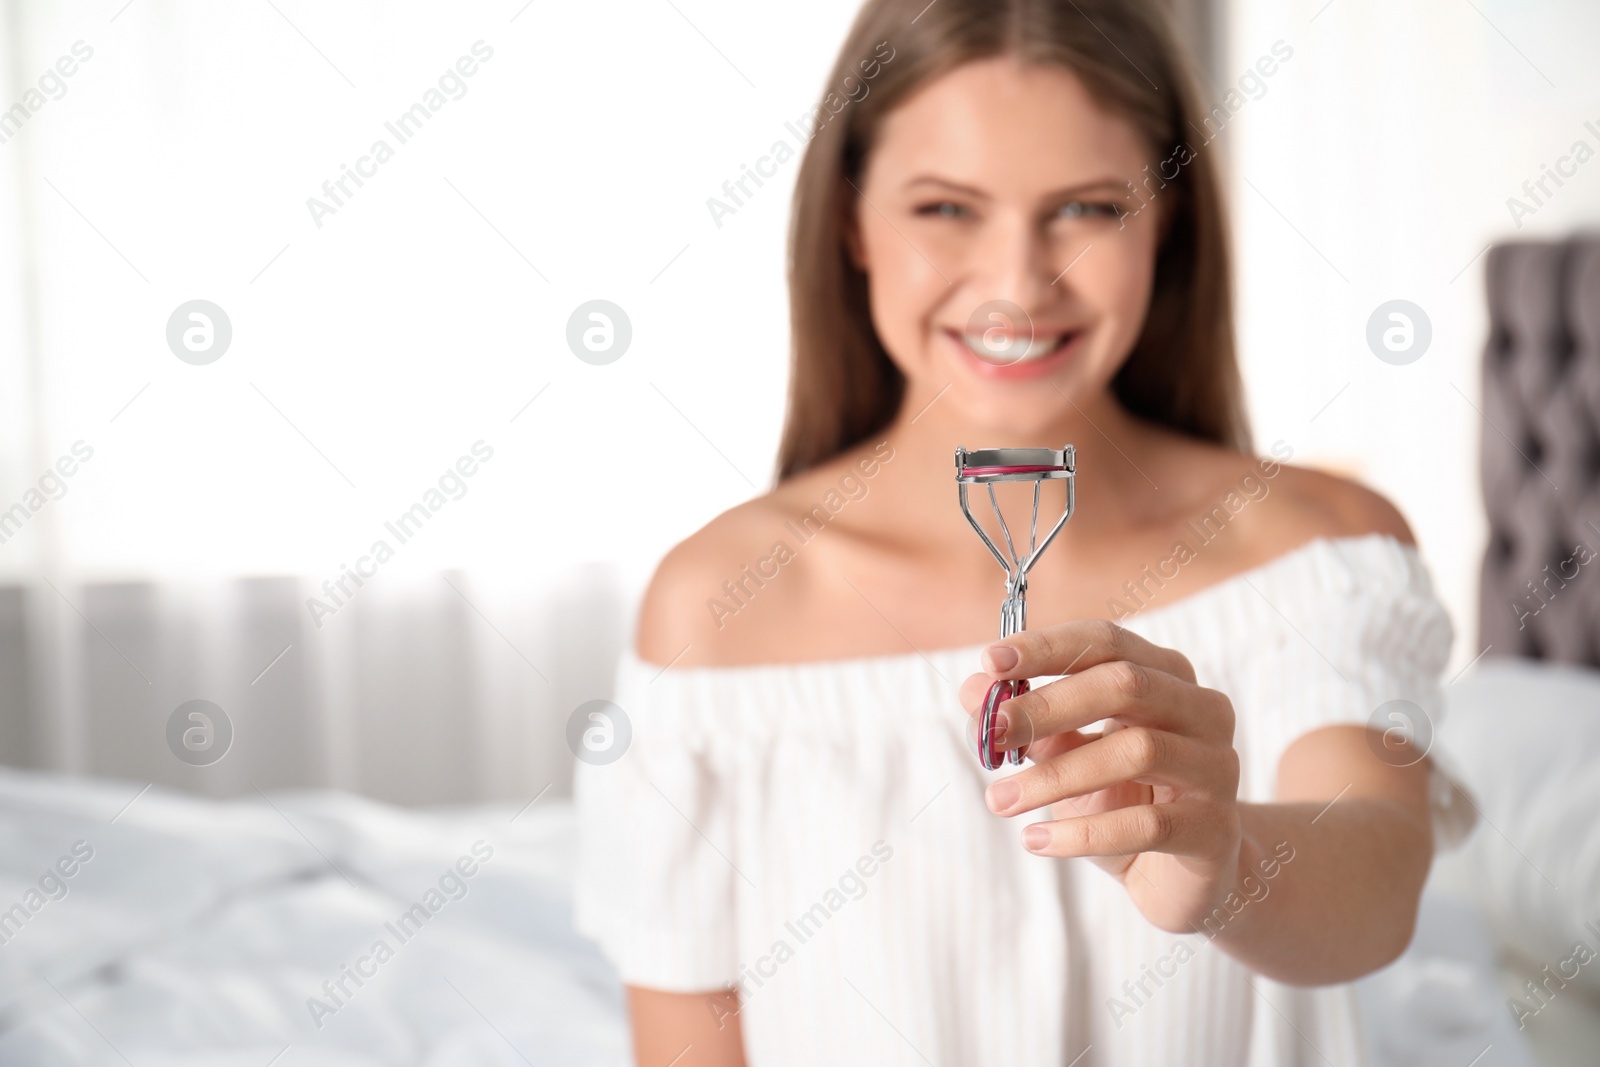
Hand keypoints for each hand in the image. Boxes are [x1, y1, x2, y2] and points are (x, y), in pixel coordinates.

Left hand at [959, 620, 1242, 933]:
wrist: (1180, 877)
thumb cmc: (1121, 800)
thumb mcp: (1066, 757)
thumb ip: (1027, 724)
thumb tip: (972, 690)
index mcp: (1166, 676)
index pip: (1107, 642)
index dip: (1048, 647)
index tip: (990, 660)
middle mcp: (1201, 711)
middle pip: (1127, 685)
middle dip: (1049, 706)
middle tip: (992, 732)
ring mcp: (1217, 768)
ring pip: (1137, 751)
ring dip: (1056, 776)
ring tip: (998, 800)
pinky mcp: (1216, 829)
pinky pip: (1147, 825)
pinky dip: (1083, 833)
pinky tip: (1034, 842)